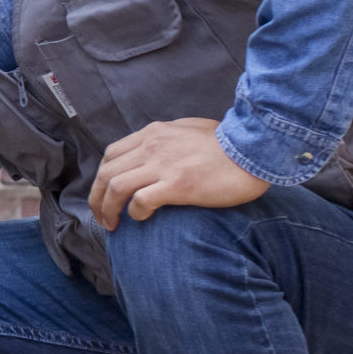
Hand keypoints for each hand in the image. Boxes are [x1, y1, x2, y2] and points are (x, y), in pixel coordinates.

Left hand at [86, 117, 268, 229]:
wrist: (255, 149)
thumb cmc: (228, 143)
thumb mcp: (190, 129)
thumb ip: (168, 138)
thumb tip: (156, 149)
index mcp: (153, 133)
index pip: (111, 155)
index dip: (102, 178)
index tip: (104, 195)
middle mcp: (152, 146)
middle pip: (106, 173)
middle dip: (97, 198)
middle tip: (102, 217)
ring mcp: (163, 165)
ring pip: (116, 187)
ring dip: (108, 209)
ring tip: (113, 225)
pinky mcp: (178, 185)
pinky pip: (141, 200)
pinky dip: (135, 212)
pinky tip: (142, 218)